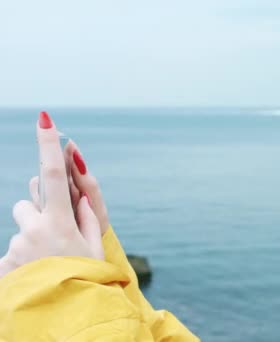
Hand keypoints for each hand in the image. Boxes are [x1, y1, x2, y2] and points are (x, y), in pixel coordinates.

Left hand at [0, 111, 103, 278]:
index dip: (49, 145)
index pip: (56, 174)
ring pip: (20, 229)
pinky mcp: (4, 263)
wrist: (62, 316)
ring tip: (46, 262)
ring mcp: (15, 247)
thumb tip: (76, 193)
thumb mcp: (94, 247)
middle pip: (27, 204)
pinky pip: (13, 251)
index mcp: (59, 221)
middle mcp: (33, 229)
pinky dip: (23, 260)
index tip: (45, 119)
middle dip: (38, 213)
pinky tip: (35, 275)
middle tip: (55, 239)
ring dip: (31, 238)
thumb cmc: (86, 279)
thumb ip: (86, 216)